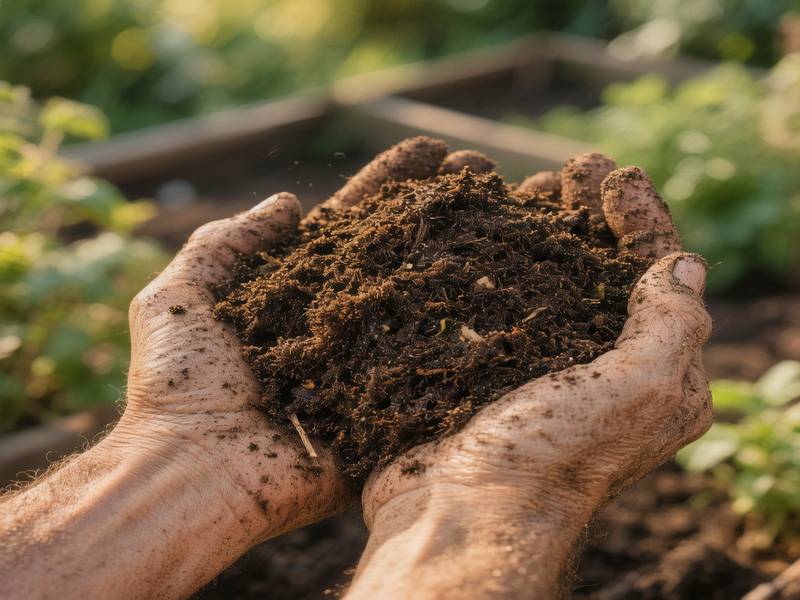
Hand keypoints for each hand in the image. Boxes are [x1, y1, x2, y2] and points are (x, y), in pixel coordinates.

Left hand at [114, 137, 491, 543]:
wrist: (194, 473)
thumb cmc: (177, 385)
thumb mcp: (179, 297)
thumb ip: (226, 244)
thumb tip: (289, 202)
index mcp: (293, 292)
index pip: (352, 225)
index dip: (390, 186)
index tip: (432, 153)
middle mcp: (337, 323)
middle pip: (398, 255)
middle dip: (439, 212)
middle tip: (483, 174)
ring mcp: (368, 366)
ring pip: (424, 303)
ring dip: (467, 259)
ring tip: (511, 217)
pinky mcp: (386, 411)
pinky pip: (433, 371)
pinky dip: (472, 337)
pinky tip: (514, 298)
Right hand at [351, 154, 711, 597]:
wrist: (461, 511)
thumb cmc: (555, 454)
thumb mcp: (639, 390)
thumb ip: (673, 323)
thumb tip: (687, 262)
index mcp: (654, 376)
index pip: (662, 278)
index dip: (643, 220)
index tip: (614, 174)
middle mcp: (600, 371)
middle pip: (604, 270)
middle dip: (591, 215)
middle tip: (569, 167)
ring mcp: (541, 369)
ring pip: (549, 280)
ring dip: (544, 229)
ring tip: (526, 186)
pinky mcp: (490, 371)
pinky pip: (498, 301)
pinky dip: (495, 262)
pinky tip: (480, 232)